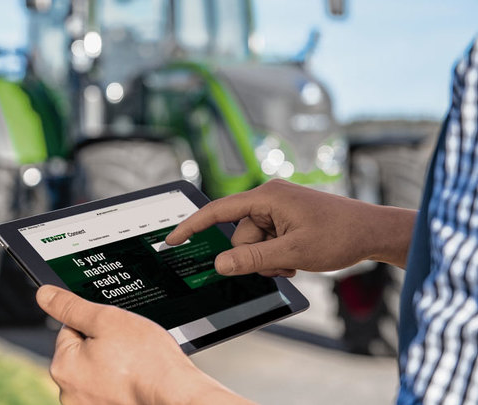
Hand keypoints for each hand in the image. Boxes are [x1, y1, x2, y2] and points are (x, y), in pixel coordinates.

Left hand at [36, 285, 249, 404]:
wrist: (175, 396)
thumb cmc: (147, 362)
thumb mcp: (106, 320)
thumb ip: (71, 306)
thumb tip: (45, 294)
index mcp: (63, 367)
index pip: (69, 329)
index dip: (95, 324)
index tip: (115, 332)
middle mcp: (69, 392)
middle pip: (82, 352)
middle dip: (103, 346)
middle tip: (128, 349)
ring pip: (97, 371)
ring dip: (113, 365)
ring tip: (135, 365)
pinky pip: (108, 388)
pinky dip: (121, 383)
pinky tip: (136, 380)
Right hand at [166, 179, 415, 275]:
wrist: (374, 232)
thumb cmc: (340, 235)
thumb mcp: (293, 253)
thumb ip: (252, 259)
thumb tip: (220, 264)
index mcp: (267, 196)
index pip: (218, 211)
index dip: (192, 226)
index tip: (172, 240)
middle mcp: (269, 198)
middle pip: (239, 235)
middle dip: (254, 255)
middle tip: (281, 263)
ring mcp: (278, 209)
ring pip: (252, 243)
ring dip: (267, 258)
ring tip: (294, 261)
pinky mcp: (286, 218)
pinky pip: (266, 241)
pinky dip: (275, 255)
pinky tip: (296, 258)